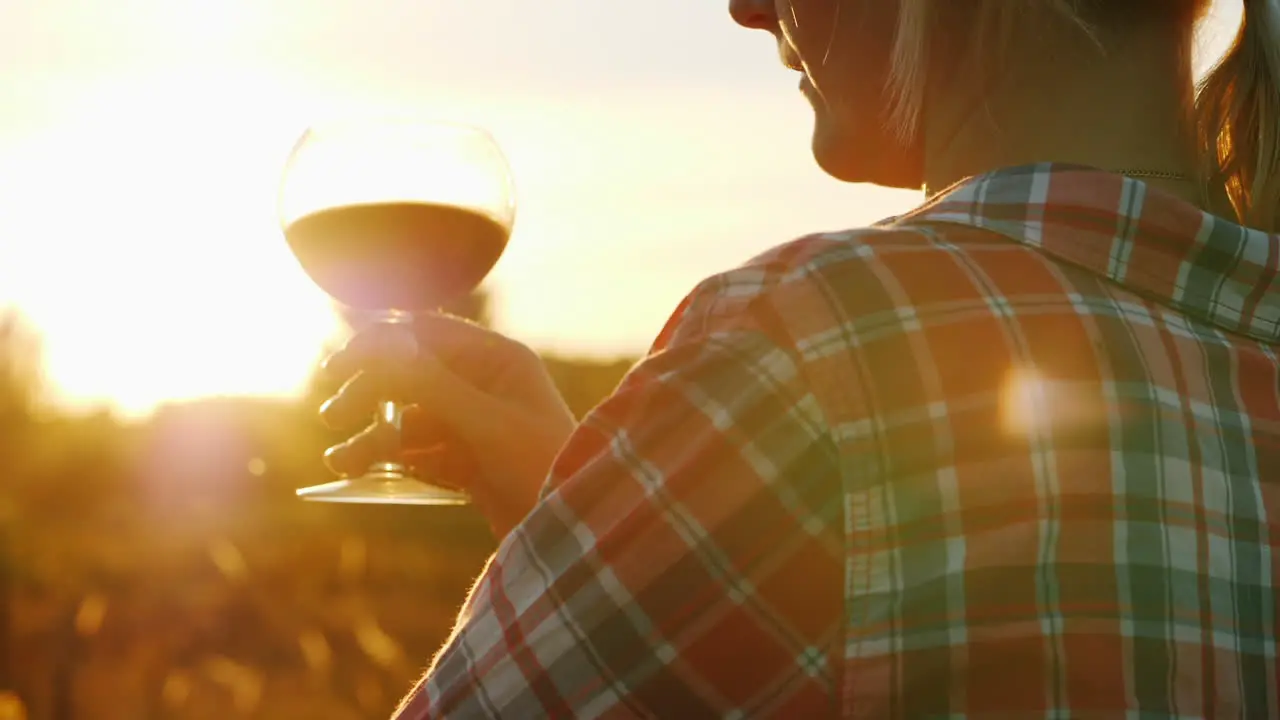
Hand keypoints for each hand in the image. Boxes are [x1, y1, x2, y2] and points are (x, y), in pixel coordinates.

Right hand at [319, 314, 576, 538]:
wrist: (576, 537)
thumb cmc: (546, 468)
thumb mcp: (486, 424)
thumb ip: (431, 383)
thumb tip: (379, 344)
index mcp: (499, 361)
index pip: (426, 334)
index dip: (378, 346)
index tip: (337, 370)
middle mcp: (485, 385)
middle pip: (410, 375)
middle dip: (370, 394)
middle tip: (334, 416)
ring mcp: (475, 425)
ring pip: (409, 419)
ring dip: (373, 435)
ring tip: (340, 462)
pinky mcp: (469, 463)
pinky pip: (419, 453)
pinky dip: (389, 461)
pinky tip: (358, 472)